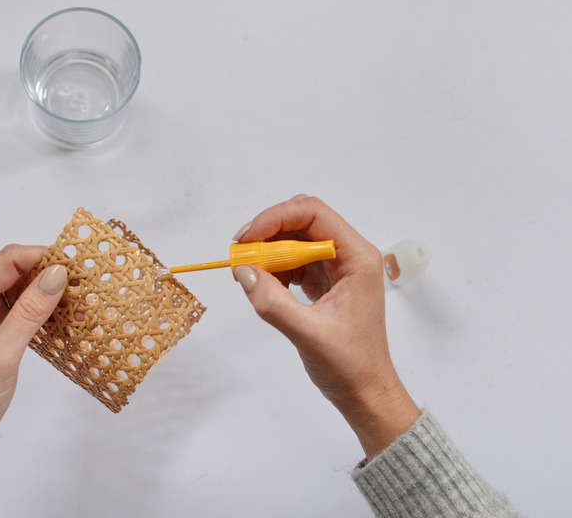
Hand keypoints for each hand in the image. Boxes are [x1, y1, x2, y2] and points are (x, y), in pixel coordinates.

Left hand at [0, 245, 66, 490]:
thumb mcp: (1, 355)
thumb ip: (28, 312)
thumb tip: (56, 274)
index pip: (9, 261)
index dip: (43, 258)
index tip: (78, 269)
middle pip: (15, 274)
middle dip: (50, 279)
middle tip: (85, 294)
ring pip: (19, 296)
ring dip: (48, 300)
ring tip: (80, 312)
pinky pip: (18, 317)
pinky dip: (41, 318)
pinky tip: (63, 327)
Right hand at [233, 195, 419, 457]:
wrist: (365, 391)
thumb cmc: (350, 365)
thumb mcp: (309, 335)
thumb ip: (273, 302)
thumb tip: (243, 271)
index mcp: (357, 258)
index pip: (314, 213)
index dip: (276, 218)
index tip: (247, 238)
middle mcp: (349, 255)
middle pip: (303, 220)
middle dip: (268, 231)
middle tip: (240, 252)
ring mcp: (336, 267)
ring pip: (295, 238)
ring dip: (268, 249)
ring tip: (247, 272)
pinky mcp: (324, 281)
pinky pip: (293, 260)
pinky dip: (273, 266)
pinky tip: (262, 284)